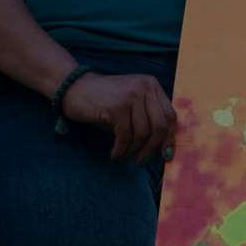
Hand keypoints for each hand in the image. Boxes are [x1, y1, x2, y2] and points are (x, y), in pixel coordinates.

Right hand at [59, 72, 177, 164]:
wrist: (74, 88)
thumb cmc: (105, 102)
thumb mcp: (132, 104)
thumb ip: (148, 117)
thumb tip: (164, 149)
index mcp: (152, 85)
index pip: (171, 115)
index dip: (170, 138)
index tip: (165, 155)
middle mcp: (144, 87)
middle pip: (160, 126)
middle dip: (152, 148)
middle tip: (142, 160)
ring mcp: (131, 96)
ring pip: (143, 134)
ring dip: (134, 151)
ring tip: (125, 156)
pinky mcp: (116, 107)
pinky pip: (125, 137)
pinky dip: (121, 150)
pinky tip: (115, 154)